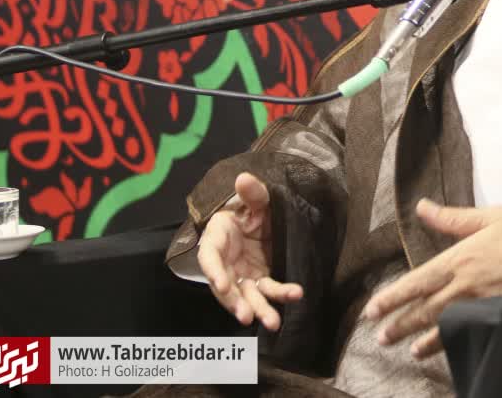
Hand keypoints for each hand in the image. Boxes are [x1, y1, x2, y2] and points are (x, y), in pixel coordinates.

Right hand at [196, 171, 302, 329]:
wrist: (262, 215)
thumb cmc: (251, 206)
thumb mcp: (255, 197)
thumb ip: (251, 192)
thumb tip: (244, 178)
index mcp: (217, 238)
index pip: (209, 258)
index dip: (213, 271)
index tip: (221, 284)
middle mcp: (226, 262)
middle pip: (227, 286)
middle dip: (236, 303)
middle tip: (247, 316)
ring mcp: (242, 273)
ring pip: (247, 295)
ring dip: (259, 309)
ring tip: (273, 322)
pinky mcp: (259, 278)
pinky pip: (267, 290)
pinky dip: (277, 296)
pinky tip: (292, 298)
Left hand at [363, 199, 501, 357]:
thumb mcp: (491, 217)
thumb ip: (452, 218)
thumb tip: (422, 207)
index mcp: (462, 258)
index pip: (417, 282)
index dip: (392, 297)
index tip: (372, 309)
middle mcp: (468, 285)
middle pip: (425, 309)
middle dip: (400, 324)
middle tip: (381, 336)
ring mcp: (484, 305)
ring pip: (445, 326)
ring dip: (423, 339)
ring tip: (408, 349)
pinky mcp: (500, 317)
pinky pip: (471, 333)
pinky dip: (455, 342)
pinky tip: (448, 348)